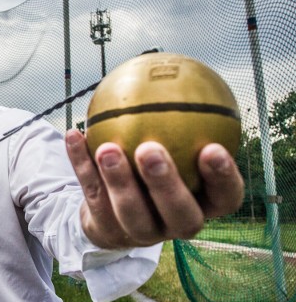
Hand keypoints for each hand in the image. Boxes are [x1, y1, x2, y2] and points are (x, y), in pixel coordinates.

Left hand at [65, 129, 243, 248]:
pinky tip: (74, 135)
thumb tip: (176, 69)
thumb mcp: (177, 151)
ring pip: (131, 211)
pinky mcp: (108, 230)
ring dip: (118, 179)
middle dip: (165, 184)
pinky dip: (81, 165)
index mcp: (203, 205)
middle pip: (179, 213)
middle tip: (149, 150)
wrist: (115, 216)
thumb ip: (181, 123)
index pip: (226, 197)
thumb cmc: (155, 174)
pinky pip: (93, 195)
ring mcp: (142, 233)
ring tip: (107, 148)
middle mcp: (176, 224)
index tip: (211, 148)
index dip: (223, 178)